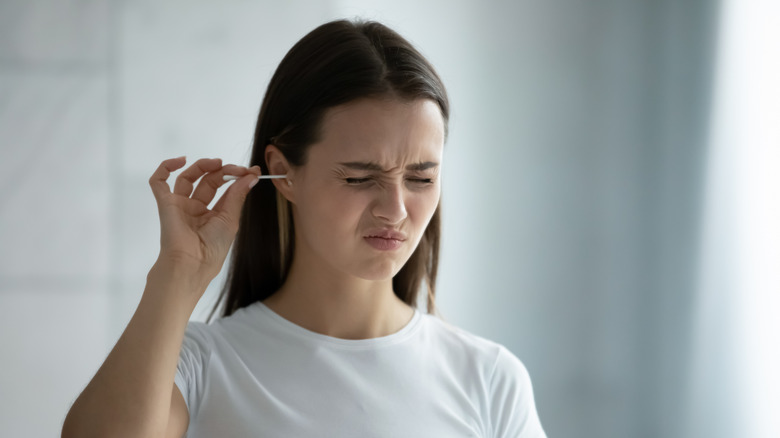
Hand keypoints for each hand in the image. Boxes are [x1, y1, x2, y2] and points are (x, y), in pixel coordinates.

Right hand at [148, 157, 260, 287]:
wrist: (191, 264)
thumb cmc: (212, 249)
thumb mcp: (231, 219)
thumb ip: (238, 195)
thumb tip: (251, 176)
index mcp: (214, 215)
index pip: (225, 189)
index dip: (237, 177)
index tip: (252, 171)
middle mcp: (196, 209)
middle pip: (208, 180)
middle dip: (223, 171)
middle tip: (237, 168)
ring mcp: (180, 205)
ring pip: (188, 177)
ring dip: (202, 166)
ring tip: (216, 163)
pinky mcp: (166, 204)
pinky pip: (159, 182)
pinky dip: (166, 167)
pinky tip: (180, 160)